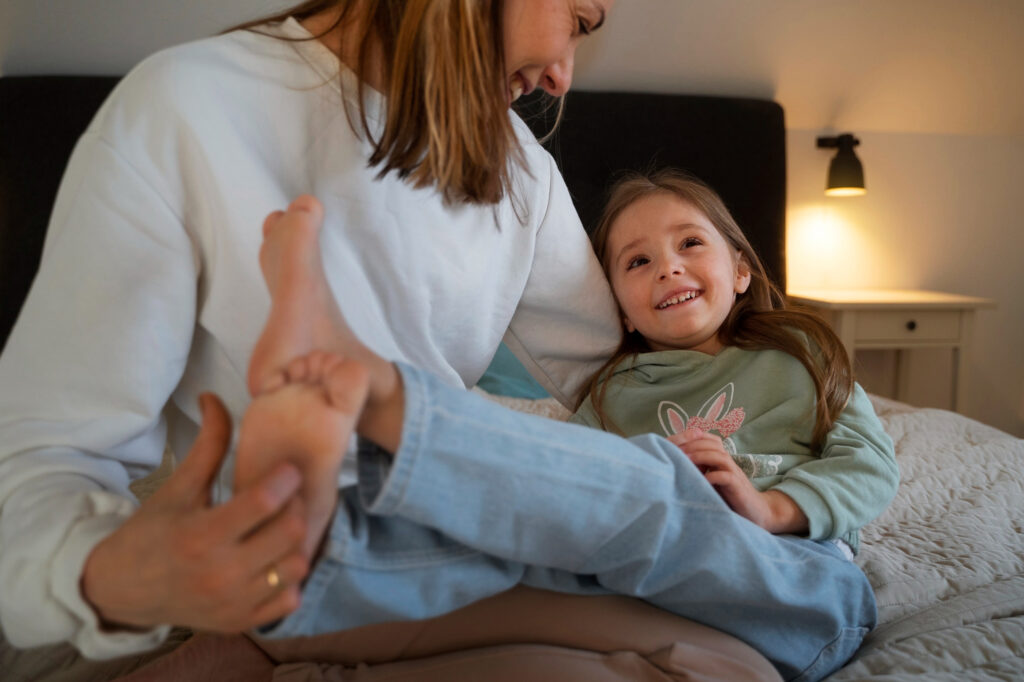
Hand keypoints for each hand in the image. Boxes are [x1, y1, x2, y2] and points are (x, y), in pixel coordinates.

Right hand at [81, 393, 310, 631]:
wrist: (120, 589)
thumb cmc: (152, 532)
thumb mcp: (178, 486)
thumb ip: (208, 444)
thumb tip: (213, 396)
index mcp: (201, 535)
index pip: (265, 501)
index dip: (285, 478)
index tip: (287, 470)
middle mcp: (219, 573)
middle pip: (290, 533)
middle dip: (294, 508)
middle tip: (285, 499)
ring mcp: (232, 602)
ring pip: (296, 567)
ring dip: (295, 544)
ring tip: (279, 530)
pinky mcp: (240, 622)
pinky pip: (288, 601)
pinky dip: (288, 580)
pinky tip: (273, 561)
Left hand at [669, 428, 807, 533]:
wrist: (755, 512)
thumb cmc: (728, 496)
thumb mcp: (711, 480)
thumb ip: (698, 470)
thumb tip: (672, 463)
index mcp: (721, 458)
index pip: (708, 439)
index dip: (692, 437)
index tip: (673, 442)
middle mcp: (728, 462)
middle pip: (712, 444)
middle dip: (693, 444)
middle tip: (675, 450)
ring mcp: (734, 473)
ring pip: (719, 456)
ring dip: (701, 456)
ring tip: (685, 460)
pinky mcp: (738, 488)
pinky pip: (727, 476)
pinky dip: (714, 476)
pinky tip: (702, 480)